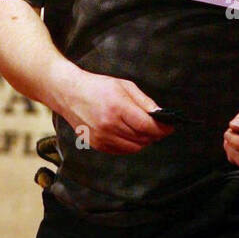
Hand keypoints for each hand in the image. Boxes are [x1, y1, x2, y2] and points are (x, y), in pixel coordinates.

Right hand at [57, 69, 172, 154]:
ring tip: (145, 130)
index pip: (147, 126)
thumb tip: (162, 114)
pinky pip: (122, 151)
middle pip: (142, 138)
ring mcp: (101, 137)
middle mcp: (108, 125)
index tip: (170, 127)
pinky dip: (131, 145)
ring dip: (144, 140)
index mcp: (117, 107)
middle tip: (160, 128)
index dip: (162, 128)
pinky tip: (131, 134)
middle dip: (155, 134)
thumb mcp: (125, 86)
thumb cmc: (98, 86)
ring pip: (134, 147)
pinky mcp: (97, 144)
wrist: (68, 93)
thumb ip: (145, 102)